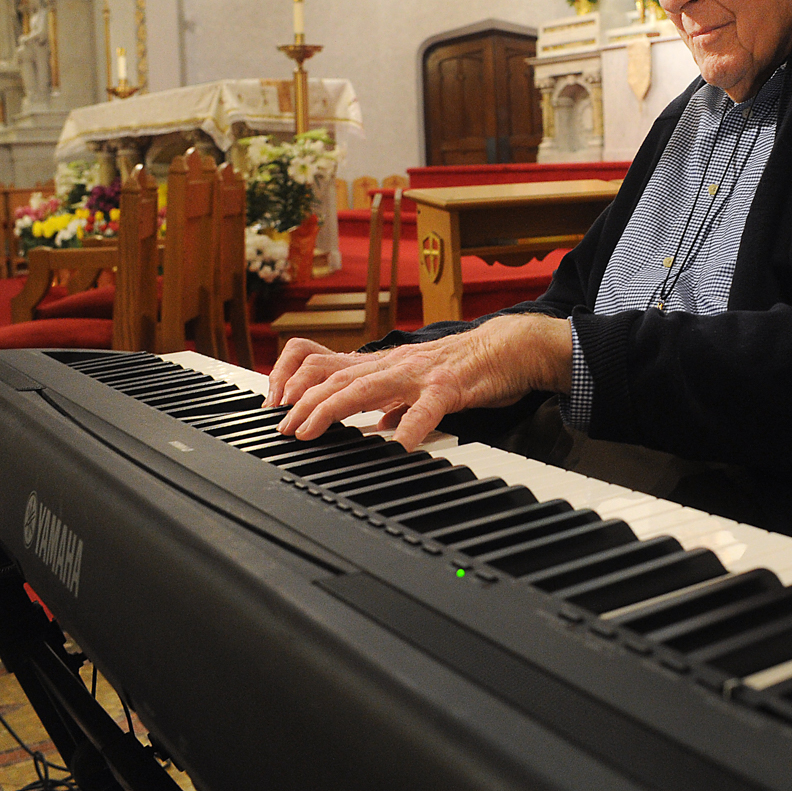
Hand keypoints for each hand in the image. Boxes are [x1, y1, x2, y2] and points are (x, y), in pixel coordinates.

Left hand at [270, 315, 573, 450]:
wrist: (511, 347)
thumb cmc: (468, 366)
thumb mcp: (422, 384)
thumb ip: (398, 402)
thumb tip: (380, 426)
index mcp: (387, 366)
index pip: (331, 368)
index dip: (299, 385)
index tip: (280, 411)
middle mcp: (396, 365)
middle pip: (339, 378)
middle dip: (305, 403)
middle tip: (285, 429)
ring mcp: (421, 374)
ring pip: (368, 386)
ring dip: (334, 408)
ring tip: (313, 430)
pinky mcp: (451, 387)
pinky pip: (427, 407)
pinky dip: (411, 426)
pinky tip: (399, 445)